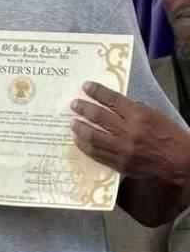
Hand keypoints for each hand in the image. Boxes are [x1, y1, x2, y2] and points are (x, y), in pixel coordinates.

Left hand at [70, 81, 189, 184]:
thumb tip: (114, 105)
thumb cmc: (171, 137)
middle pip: (98, 117)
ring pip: (93, 137)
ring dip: (80, 128)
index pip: (112, 100)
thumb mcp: (155, 115)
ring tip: (73, 123)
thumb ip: (134, 110)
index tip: (86, 87)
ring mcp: (122, 149)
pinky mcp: (120, 164)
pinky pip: (97, 154)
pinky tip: (79, 141)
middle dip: (83, 109)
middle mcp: (128, 131)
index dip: (97, 92)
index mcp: (139, 116)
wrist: (180, 162)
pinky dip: (85, 146)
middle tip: (74, 104)